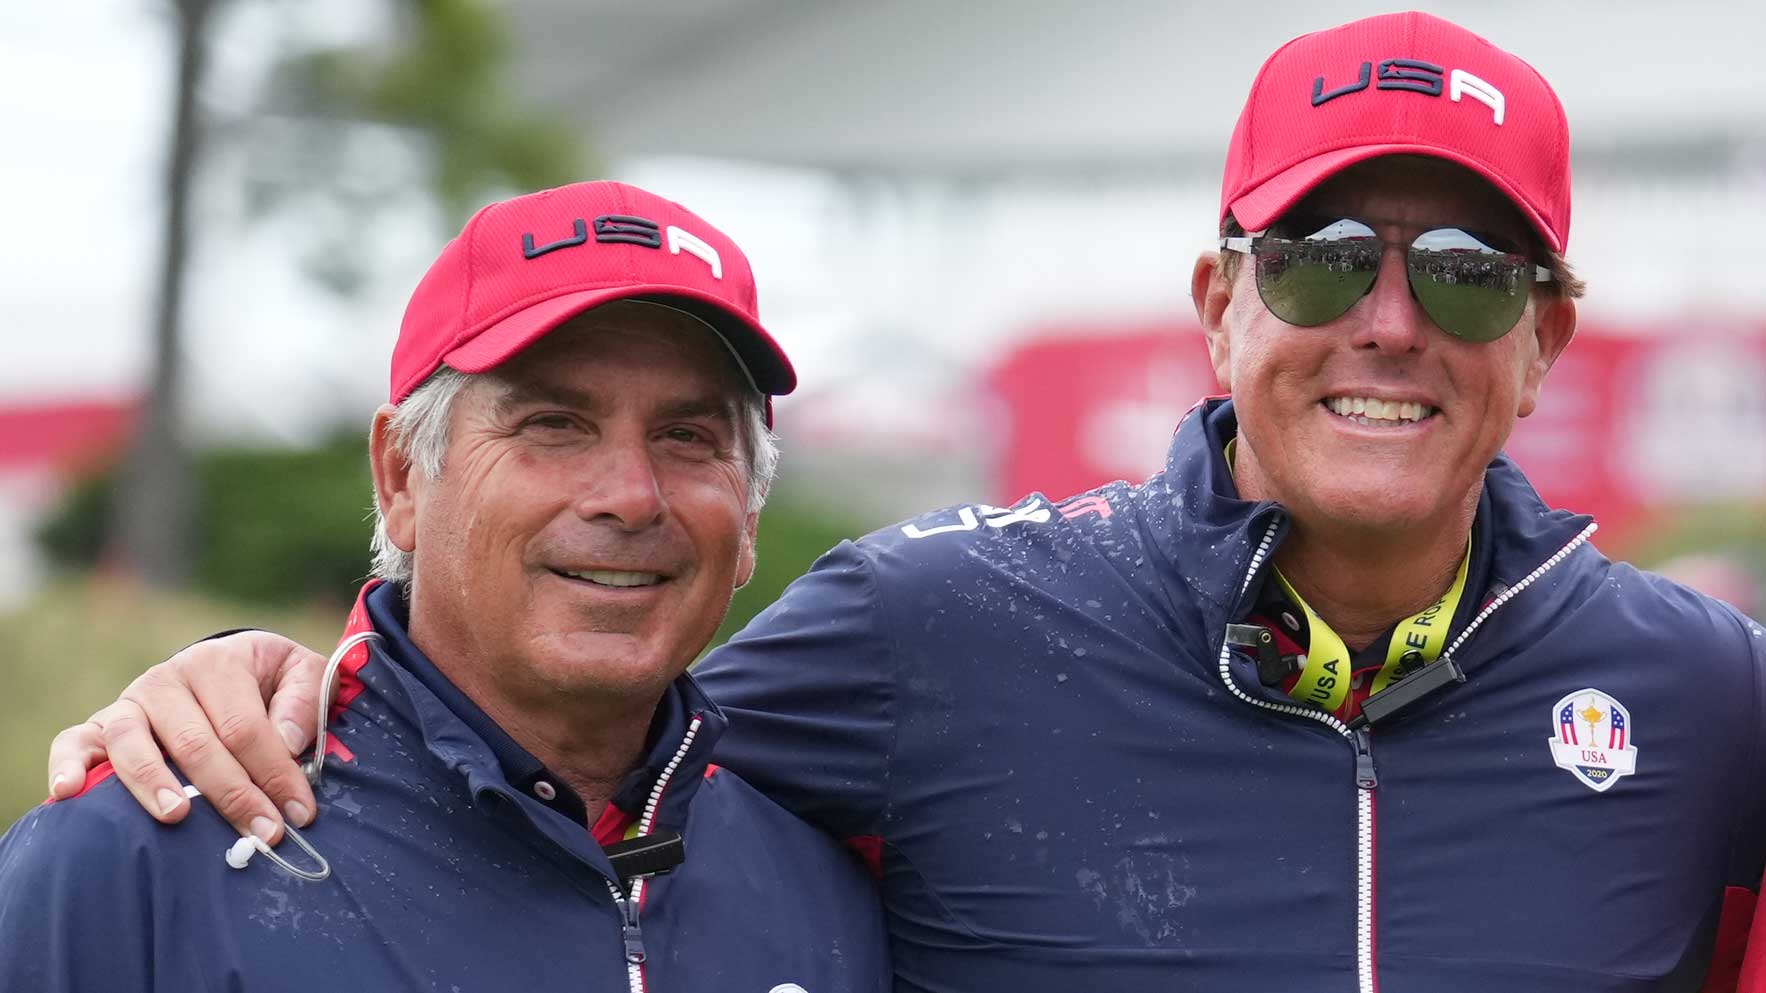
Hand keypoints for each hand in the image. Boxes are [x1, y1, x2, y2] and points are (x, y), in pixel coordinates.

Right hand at [45, 631, 327, 844]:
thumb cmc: (271, 681)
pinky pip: (73, 742)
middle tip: (262, 833)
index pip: (246, 727)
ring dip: (152, 782)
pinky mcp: (99, 726)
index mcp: (219, 663)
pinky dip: (66, 765)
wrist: (227, 667)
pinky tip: (67, 793)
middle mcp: (168, 679)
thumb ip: (304, 701)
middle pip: (195, 743)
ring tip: (176, 816)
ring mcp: (129, 703)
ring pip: (132, 743)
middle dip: (232, 794)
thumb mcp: (301, 674)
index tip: (299, 813)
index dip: (275, 772)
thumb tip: (287, 742)